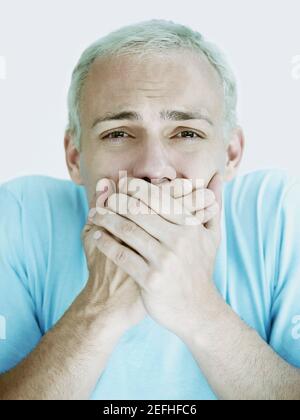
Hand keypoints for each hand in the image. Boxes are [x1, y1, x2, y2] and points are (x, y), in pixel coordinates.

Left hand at [89, 174, 222, 337]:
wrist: (198, 309)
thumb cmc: (201, 268)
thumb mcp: (212, 236)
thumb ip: (214, 206)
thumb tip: (218, 177)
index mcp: (191, 227)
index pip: (160, 199)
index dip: (138, 188)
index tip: (123, 184)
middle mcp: (179, 241)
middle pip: (140, 212)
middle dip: (118, 201)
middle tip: (103, 197)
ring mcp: (164, 261)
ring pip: (128, 231)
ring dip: (107, 219)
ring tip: (95, 214)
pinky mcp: (150, 280)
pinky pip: (122, 255)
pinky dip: (106, 243)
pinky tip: (96, 236)